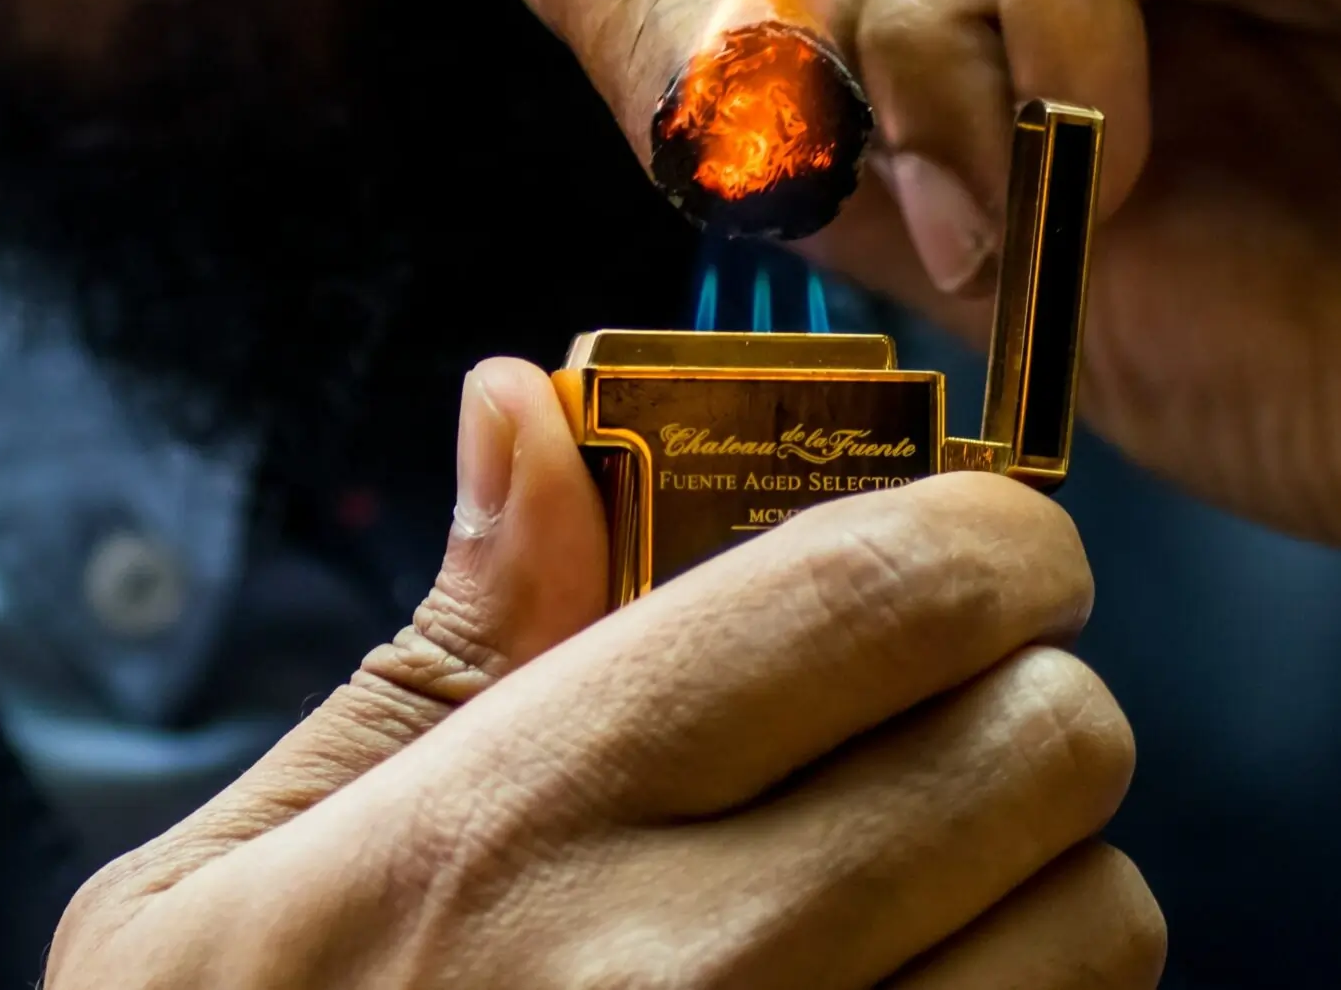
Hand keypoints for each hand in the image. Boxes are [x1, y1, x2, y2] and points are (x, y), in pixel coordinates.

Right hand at [47, 359, 1161, 988]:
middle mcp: (693, 975)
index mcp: (527, 818)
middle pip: (1048, 739)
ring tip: (917, 894)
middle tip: (936, 720)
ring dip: (1043, 883)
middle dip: (1024, 696)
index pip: (885, 587)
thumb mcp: (237, 877)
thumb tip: (525, 408)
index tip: (974, 547)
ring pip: (1103, 925)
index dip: (988, 534)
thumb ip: (438, 641)